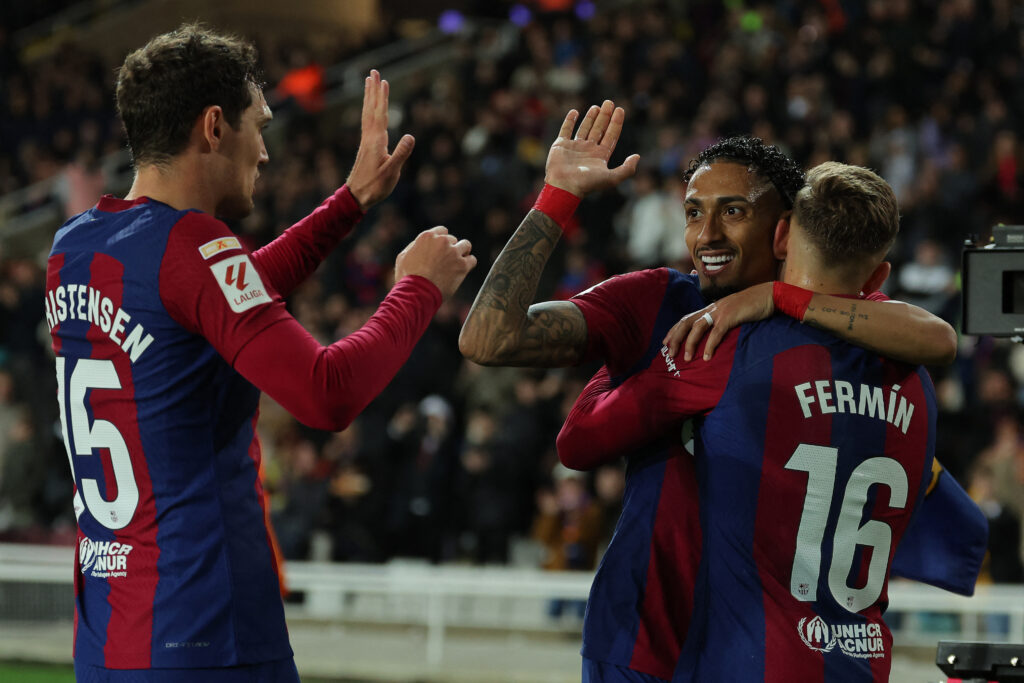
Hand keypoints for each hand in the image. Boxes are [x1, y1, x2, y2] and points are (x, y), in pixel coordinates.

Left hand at [345, 70, 414, 210]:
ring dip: (369, 97)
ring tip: (369, 82)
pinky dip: (369, 110)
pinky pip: (367, 122)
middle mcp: (369, 137)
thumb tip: (411, 136)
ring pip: (367, 113)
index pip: (380, 114)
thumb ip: (401, 154)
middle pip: (371, 109)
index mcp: (376, 141)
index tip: (383, 81)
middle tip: (373, 72)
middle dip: (373, 90)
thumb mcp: (391, 172)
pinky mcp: (366, 146)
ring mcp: (366, 141)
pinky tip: (370, 108)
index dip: (382, 98)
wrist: (357, 196)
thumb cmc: (375, 186)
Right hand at [395, 226, 476, 298]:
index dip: (442, 241)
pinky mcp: (462, 265)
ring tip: (457, 263)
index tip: (441, 249)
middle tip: (446, 262)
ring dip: (463, 253)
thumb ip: (414, 246)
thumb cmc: (407, 278)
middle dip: (450, 249)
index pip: (442, 231)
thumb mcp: (403, 257)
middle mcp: (442, 241)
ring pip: (466, 245)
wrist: (417, 293)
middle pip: (453, 240)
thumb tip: (421, 244)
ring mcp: (453, 253)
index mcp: (428, 236)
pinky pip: (472, 260)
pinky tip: (463, 270)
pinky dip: (469, 264)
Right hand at [544, 100, 639, 197]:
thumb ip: (627, 169)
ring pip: (584, 128)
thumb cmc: (587, 184)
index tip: (620, 109)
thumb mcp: (612, 178)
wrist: (564, 187)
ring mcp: (574, 147)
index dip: (616, 123)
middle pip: (599, 129)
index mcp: (600, 156)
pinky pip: (566, 130)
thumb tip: (637, 156)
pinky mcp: (561, 145)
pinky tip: (574, 112)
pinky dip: (569, 121)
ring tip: (596, 107)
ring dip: (591, 117)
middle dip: (605, 116)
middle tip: (609, 102)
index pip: (611, 135)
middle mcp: (588, 150)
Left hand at [663, 282, 774, 360]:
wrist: (770, 295)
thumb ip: (723, 321)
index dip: (674, 330)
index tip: (665, 342)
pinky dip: (710, 345)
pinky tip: (707, 357)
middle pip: (686, 321)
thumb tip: (715, 335)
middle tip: (668, 353)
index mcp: (712, 307)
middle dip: (675, 337)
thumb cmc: (754, 306)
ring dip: (689, 343)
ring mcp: (721, 311)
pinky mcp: (731, 316)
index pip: (687, 318)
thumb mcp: (734, 312)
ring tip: (686, 358)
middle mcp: (712, 308)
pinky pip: (716, 332)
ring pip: (697, 327)